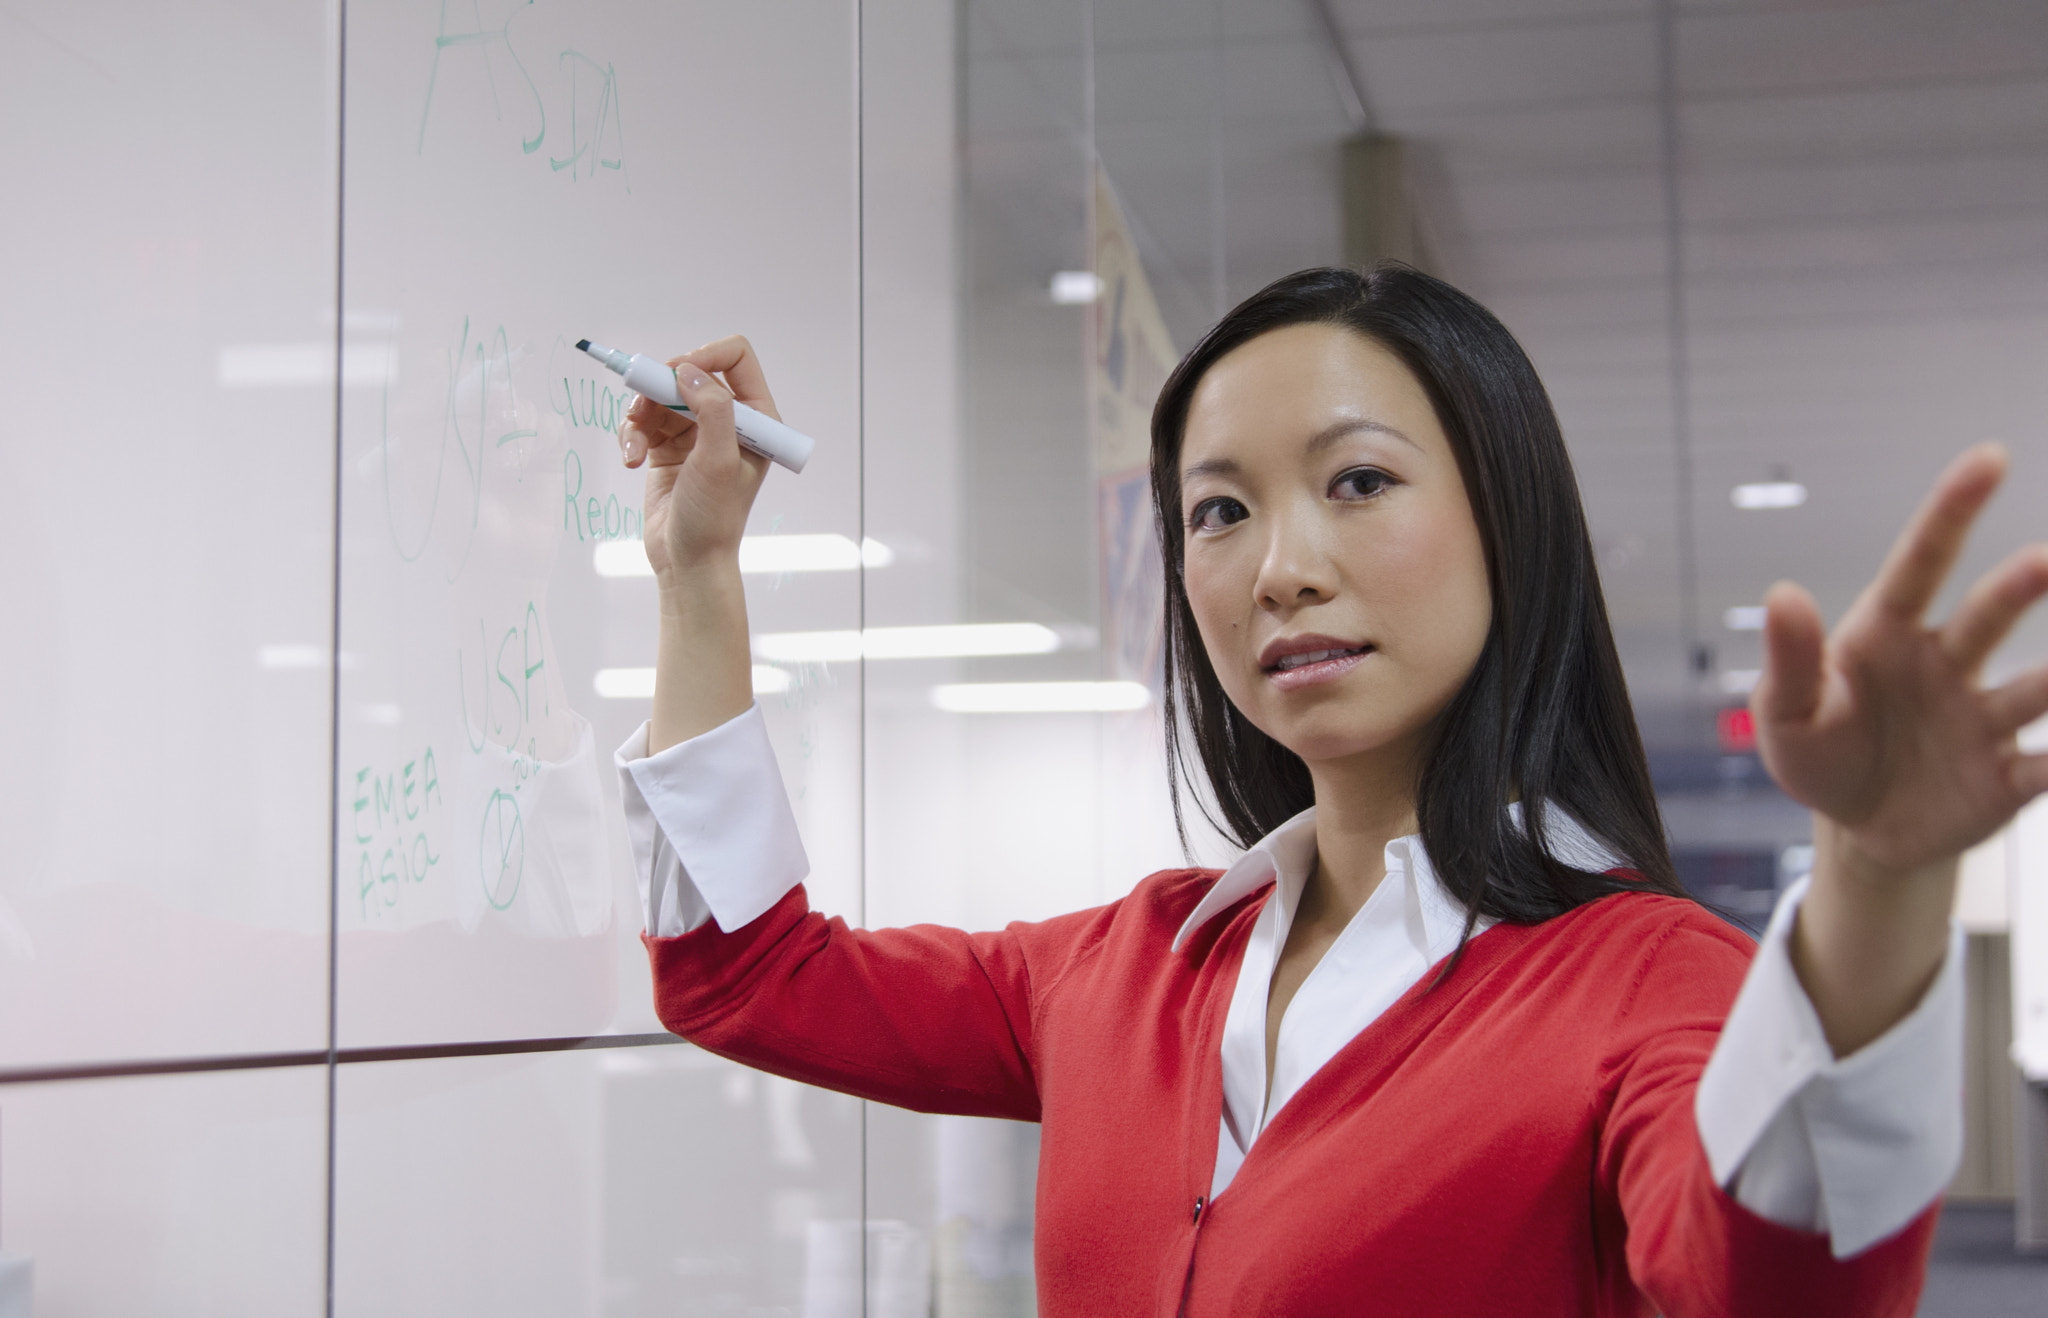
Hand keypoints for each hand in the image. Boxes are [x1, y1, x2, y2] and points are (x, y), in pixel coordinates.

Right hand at [618, 335, 780, 750]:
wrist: (687, 561)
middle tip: (643, 405)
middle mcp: (728, 420)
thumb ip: (712, 409)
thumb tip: (688, 370)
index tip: (679, 372)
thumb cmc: (713, 518)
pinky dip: (631, 434)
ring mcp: (696, 432)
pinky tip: (630, 459)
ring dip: (640, 414)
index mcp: (757, 418)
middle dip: (661, 386)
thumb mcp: (719, 460)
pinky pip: (643, 420)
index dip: (706, 356)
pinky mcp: (667, 446)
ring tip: (634, 446)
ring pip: (659, 395)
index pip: (736, 358)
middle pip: (689, 371)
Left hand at [1753, 443, 2047, 1052]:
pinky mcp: (2008, 778)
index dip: (1953, 511)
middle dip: (2019, 588)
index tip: (1990, 457)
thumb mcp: (1785, 713)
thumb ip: (1790, 659)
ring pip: (2036, 688)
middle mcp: (1947, 663)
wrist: (1858, 830)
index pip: (1921, 563)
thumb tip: (1782, 593)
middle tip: (2042, 563)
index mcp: (1888, 635)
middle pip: (1989, 615)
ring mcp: (1983, 717)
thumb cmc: (1819, 755)